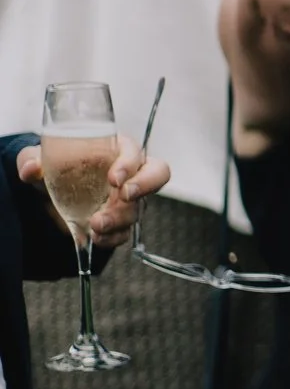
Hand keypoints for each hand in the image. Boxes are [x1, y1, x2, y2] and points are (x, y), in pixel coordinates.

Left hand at [17, 140, 169, 248]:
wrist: (50, 191)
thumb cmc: (56, 166)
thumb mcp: (41, 156)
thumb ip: (33, 157)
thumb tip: (32, 168)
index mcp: (116, 150)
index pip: (136, 152)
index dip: (130, 165)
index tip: (114, 178)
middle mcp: (130, 172)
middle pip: (158, 174)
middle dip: (145, 186)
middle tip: (125, 196)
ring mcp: (128, 199)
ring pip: (138, 208)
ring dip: (119, 218)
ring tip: (96, 224)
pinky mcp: (120, 220)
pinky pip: (126, 231)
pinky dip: (113, 237)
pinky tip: (96, 238)